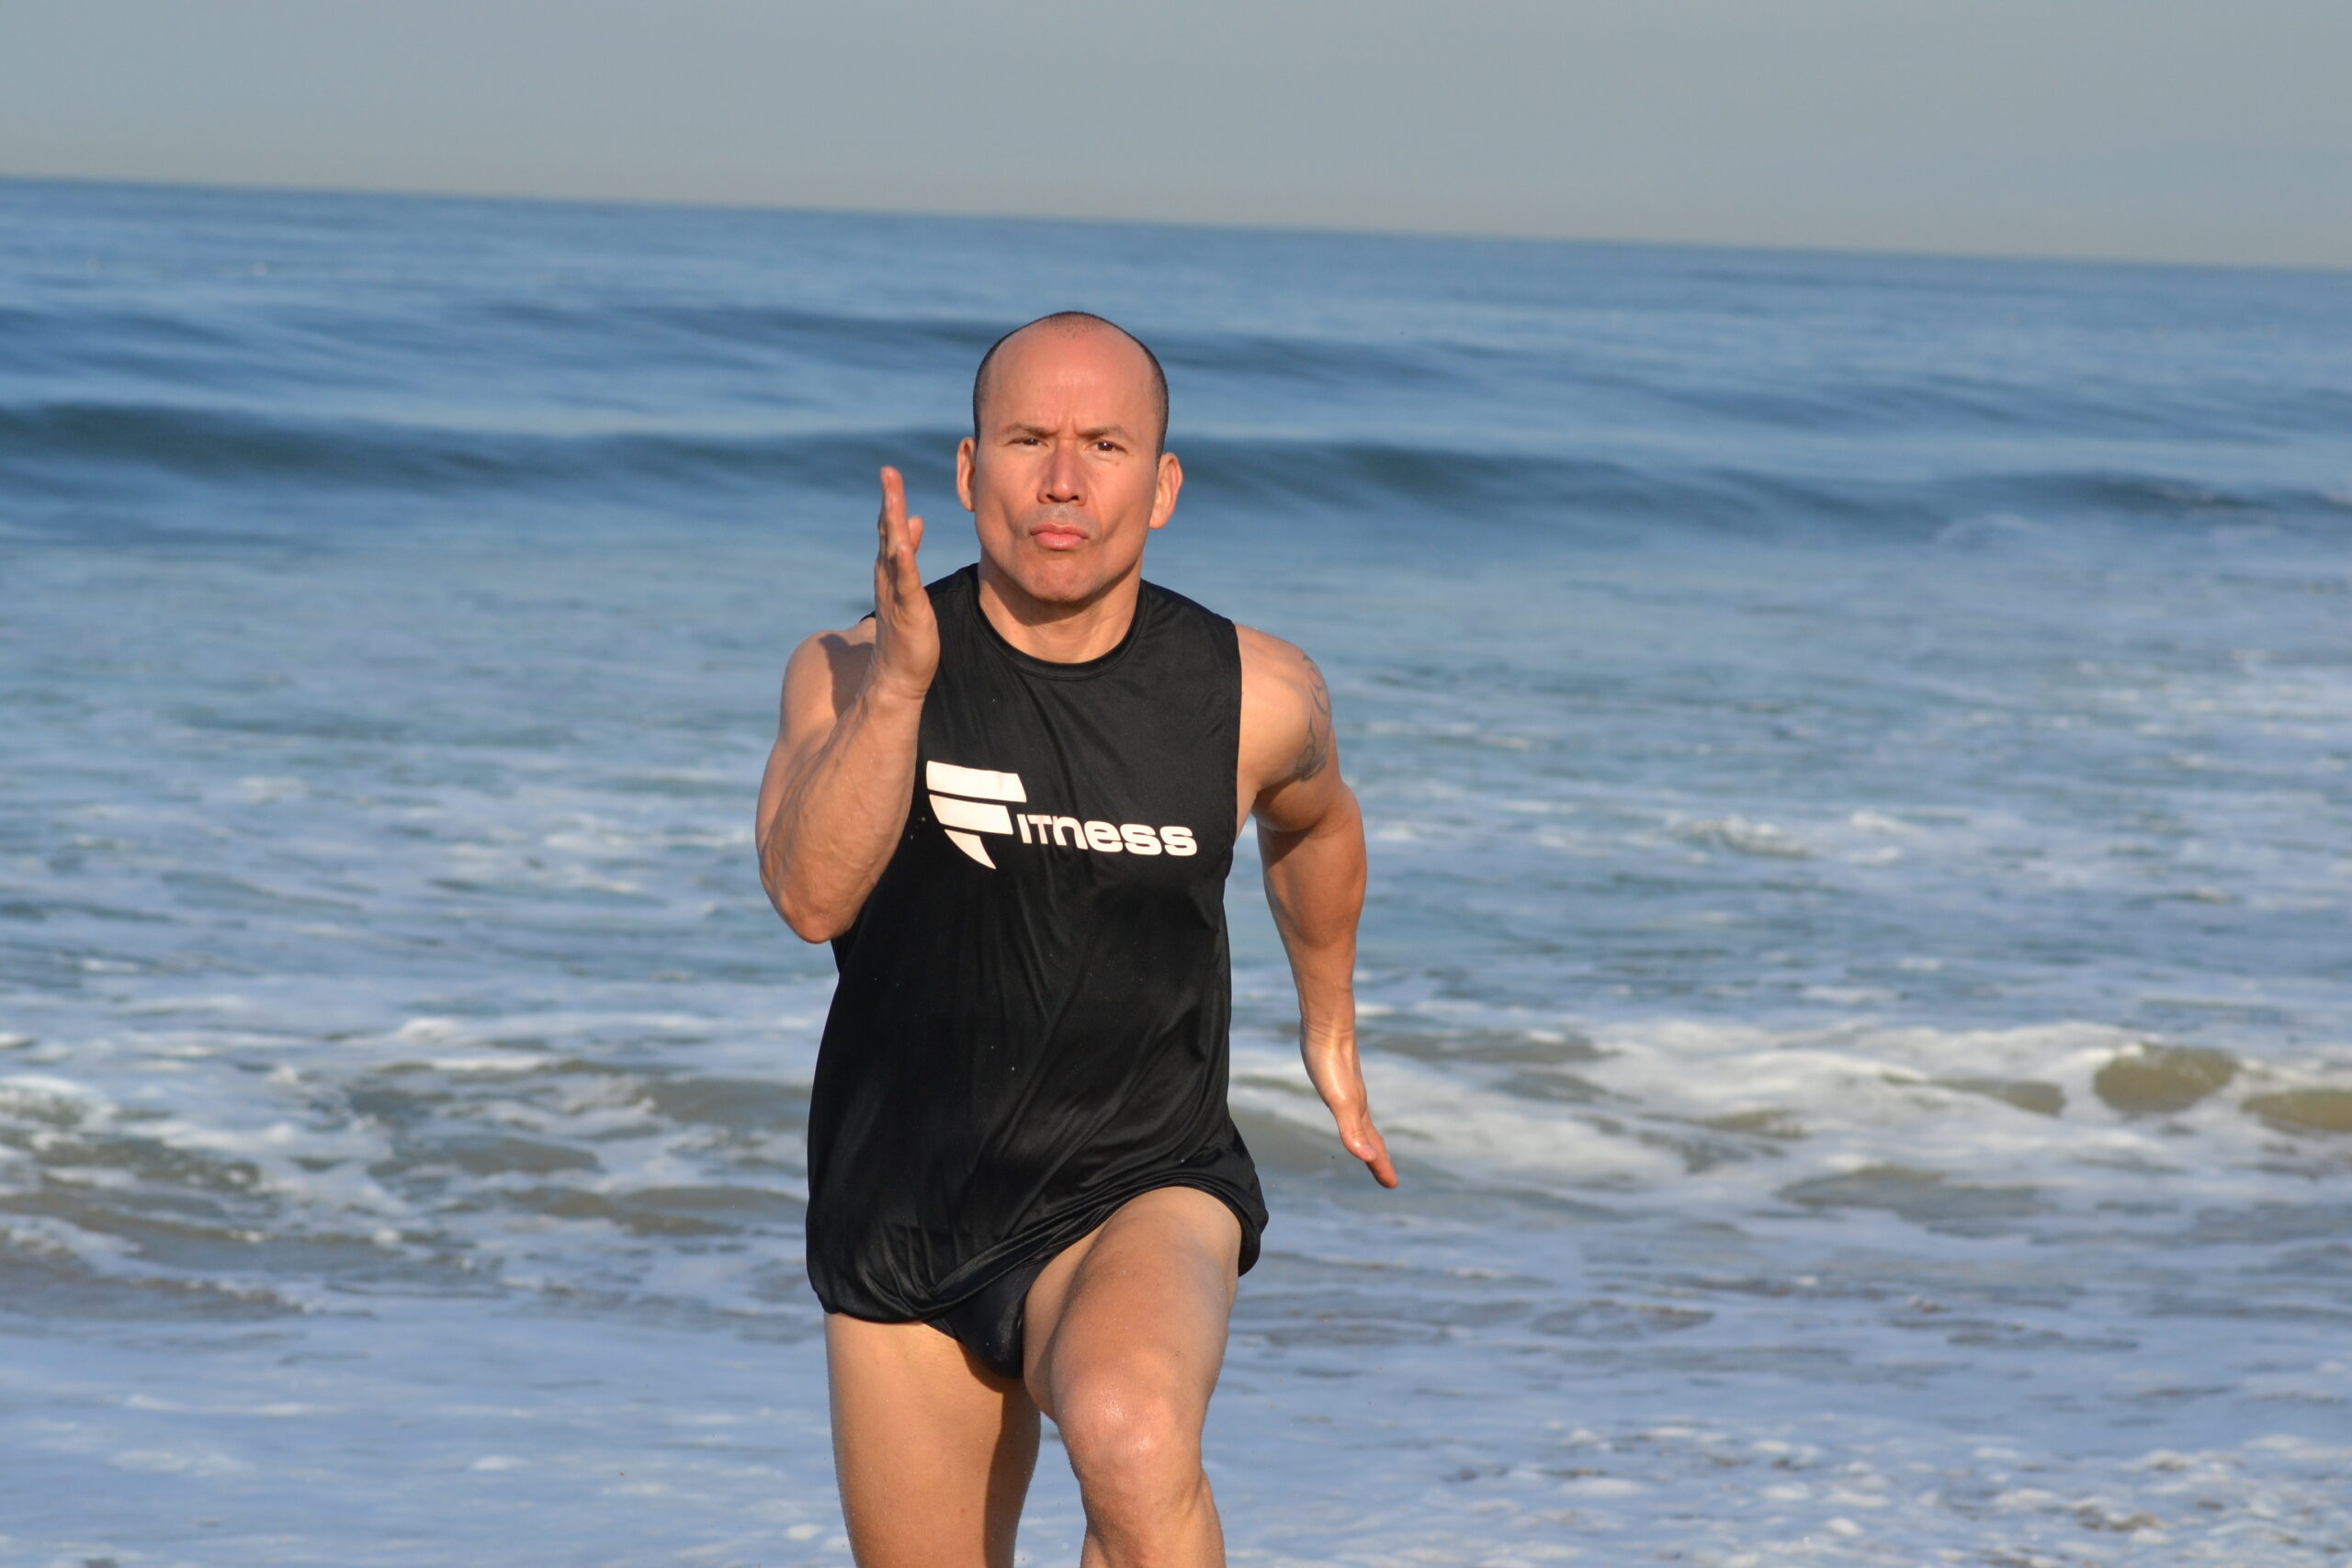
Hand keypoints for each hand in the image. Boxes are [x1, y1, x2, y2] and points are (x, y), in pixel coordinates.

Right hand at [867, 466, 936, 703]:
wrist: (897, 676)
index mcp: (889, 571)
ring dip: (892, 527)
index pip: (888, 530)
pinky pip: (905, 585)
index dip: (890, 502)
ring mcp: (896, 595)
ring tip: (893, 500)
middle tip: (888, 472)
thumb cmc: (905, 633)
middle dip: (888, 502)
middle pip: (886, 534)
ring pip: (893, 554)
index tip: (890, 474)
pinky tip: (904, 547)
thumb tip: (914, 520)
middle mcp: (887, 579)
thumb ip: (909, 553)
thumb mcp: (908, 586)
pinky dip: (903, 565)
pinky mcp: (908, 613)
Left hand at [1302, 1024, 1398, 1186]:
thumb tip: (1367, 1158)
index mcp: (1358, 1112)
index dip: (1381, 1166)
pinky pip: (1347, 1102)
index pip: (1373, 1147)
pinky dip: (1350, 1114)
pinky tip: (1345, 1107)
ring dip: (1366, 1137)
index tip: (1392, 1185)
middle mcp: (1356, 1103)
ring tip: (1368, 1146)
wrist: (1326, 1026)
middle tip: (1384, 1176)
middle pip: (1370, 1137)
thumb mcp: (1339, 1103)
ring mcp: (1347, 1089)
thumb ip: (1352, 1131)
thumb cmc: (1329, 1065)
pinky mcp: (1335, 1076)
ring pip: (1360, 1119)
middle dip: (1377, 1158)